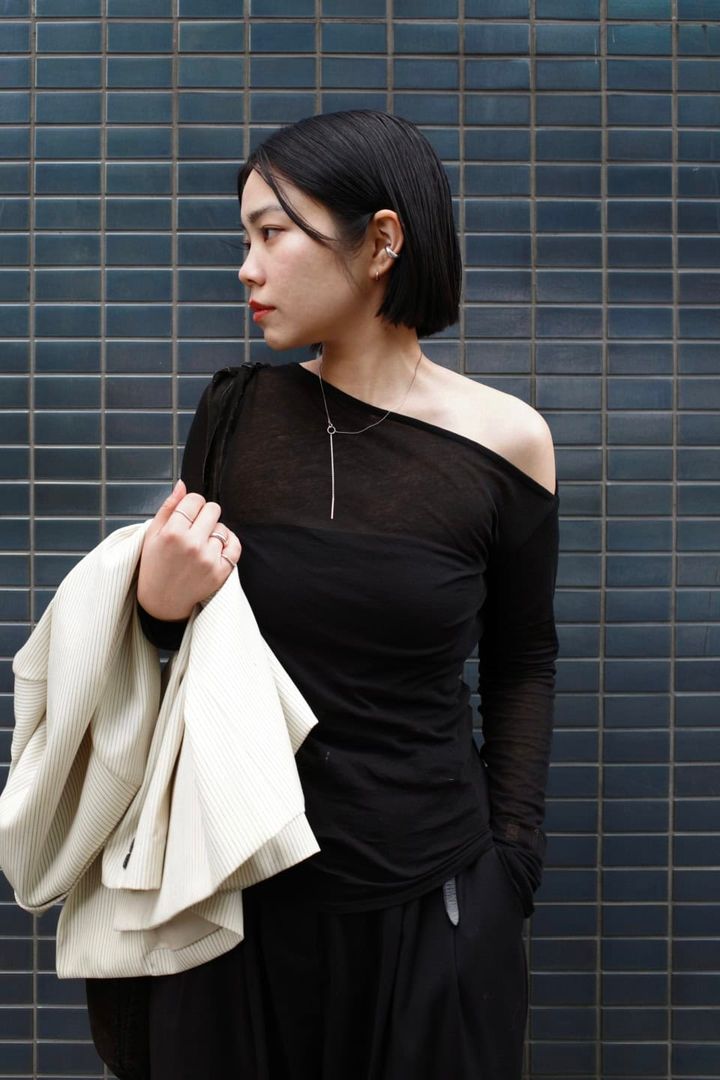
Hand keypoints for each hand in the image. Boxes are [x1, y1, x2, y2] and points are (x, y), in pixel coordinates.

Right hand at [137, 479, 241, 620]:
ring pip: (223, 528)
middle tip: (194, 528)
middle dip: (204, 515)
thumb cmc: (155, 566)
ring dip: (214, 532)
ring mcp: (208, 559)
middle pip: (213, 509)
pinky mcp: (220, 571)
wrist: (162, 602)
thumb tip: (183, 484)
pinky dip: (228, 543)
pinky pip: (235, 545)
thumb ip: (168, 507)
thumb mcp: (152, 535)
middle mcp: (192, 544)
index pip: (194, 499)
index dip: (191, 504)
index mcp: (172, 533)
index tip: (187, 514)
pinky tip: (215, 548)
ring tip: (200, 545)